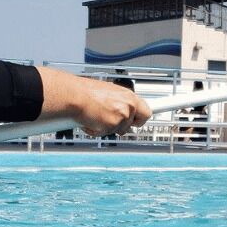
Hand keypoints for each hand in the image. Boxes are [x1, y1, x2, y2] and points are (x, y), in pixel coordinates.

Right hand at [36, 67, 150, 136]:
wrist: (74, 96)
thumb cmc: (85, 93)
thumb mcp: (106, 93)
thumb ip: (117, 103)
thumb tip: (119, 112)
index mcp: (127, 95)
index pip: (145, 108)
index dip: (144, 116)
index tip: (152, 119)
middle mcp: (129, 104)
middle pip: (141, 120)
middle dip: (128, 124)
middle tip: (112, 121)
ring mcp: (123, 115)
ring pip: (120, 129)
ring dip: (107, 127)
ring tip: (94, 116)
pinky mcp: (115, 124)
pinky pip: (107, 133)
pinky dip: (97, 130)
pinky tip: (90, 121)